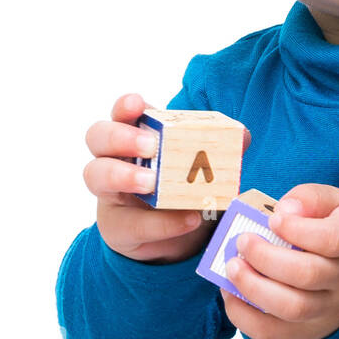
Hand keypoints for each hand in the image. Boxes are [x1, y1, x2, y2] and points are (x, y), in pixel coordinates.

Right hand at [84, 92, 251, 263]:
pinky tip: (188, 219)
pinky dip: (161, 223)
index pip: (120, 112)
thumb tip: (243, 135)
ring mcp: (110, 192)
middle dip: (120, 137)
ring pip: (95, 175)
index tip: (138, 104)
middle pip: (97, 136)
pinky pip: (131, 223)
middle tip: (150, 145)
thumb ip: (220, 148)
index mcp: (134, 134)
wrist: (173, 234)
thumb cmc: (181, 186)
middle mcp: (114, 158)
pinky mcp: (117, 226)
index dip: (125, 106)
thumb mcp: (200, 165)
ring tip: (151, 182)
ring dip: (123, 175)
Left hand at [221, 183, 338, 338]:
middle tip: (242, 241)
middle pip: (308, 275)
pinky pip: (274, 332)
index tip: (274, 218)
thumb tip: (283, 210)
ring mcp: (329, 309)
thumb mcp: (336, 202)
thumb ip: (310, 198)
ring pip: (292, 308)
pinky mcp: (309, 329)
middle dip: (266, 257)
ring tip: (232, 266)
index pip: (333, 239)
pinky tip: (231, 293)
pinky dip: (245, 317)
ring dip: (253, 288)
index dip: (298, 229)